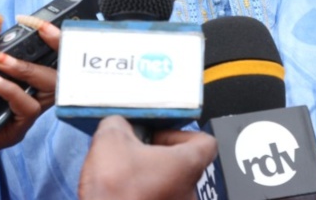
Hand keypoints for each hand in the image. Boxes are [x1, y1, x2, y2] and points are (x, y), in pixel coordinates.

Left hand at [0, 14, 59, 199]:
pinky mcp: (17, 130)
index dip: (54, 38)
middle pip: (59, 70)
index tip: (41, 22)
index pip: (49, 56)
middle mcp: (28, 95)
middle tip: (36, 30)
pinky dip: (10, 89)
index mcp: (20, 78)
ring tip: (0, 59)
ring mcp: (24, 114)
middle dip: (54, 47)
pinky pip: (27, 107)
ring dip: (26, 68)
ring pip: (49, 89)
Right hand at [78, 116, 217, 199]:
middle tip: (134, 154)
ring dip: (150, 179)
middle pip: (184, 166)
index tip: (158, 135)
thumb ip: (119, 123)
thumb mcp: (110, 139)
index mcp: (186, 166)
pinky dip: (143, 197)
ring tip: (123, 176)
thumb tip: (118, 125)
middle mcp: (189, 194)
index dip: (180, 134)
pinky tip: (120, 194)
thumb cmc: (114, 191)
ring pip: (169, 188)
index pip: (205, 142)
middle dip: (158, 157)